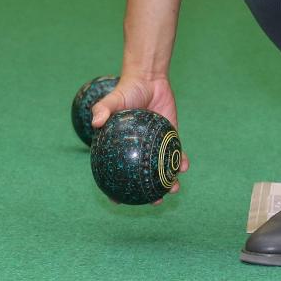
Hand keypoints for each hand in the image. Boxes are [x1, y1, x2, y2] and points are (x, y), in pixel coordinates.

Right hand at [91, 74, 189, 202]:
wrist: (149, 78)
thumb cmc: (127, 90)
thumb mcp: (112, 99)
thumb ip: (103, 109)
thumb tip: (96, 122)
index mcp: (122, 148)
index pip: (117, 173)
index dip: (115, 190)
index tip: (118, 202)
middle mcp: (139, 151)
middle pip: (143, 177)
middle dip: (150, 193)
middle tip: (156, 201)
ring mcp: (156, 145)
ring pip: (162, 169)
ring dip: (169, 181)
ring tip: (174, 188)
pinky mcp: (170, 135)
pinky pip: (176, 152)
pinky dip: (181, 160)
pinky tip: (185, 165)